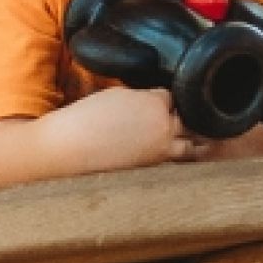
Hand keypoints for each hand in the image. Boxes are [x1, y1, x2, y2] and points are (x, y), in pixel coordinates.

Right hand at [57, 86, 203, 172]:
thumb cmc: (87, 116)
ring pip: (190, 147)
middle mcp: (165, 128)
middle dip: (179, 117)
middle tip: (169, 117)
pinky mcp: (154, 168)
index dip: (162, 98)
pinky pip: (175, 161)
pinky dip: (174, 156)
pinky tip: (164, 151)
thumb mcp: (117, 94)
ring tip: (179, 137)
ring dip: (186, 140)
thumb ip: (141, 97)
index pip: (171, 97)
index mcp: (155, 104)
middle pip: (187, 120)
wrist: (72, 147)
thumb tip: (150, 102)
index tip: (154, 101)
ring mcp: (162, 150)